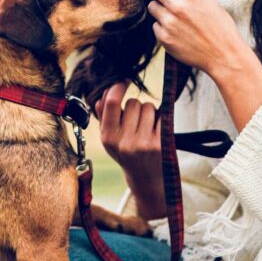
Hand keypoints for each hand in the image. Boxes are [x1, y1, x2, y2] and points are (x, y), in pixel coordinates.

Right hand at [94, 82, 165, 218]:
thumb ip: (104, 118)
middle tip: (137, 121)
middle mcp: (124, 142)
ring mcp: (143, 143)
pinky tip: (156, 132)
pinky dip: (160, 119)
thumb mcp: (111, 139)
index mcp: (108, 138)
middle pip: (133, 102)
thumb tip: (100, 97)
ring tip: (146, 127)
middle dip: (136, 106)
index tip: (123, 80)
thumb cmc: (127, 154)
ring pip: (148, 107)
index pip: (111, 102)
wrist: (146, 179)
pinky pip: (161, 116)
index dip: (118, 86)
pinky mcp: (160, 144)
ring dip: (149, 112)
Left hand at [141, 0, 243, 74]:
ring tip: (178, 16)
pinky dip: (163, 26)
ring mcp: (169, 22)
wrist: (224, 54)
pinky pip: (155, 25)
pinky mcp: (164, 37)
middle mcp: (177, 4)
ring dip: (160, 8)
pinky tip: (179, 31)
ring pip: (151, 6)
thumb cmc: (218, 23)